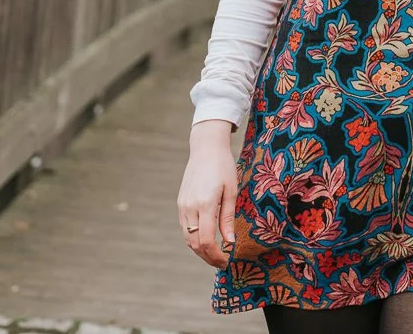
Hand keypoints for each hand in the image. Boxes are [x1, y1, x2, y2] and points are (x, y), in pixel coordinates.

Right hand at [177, 120, 237, 268]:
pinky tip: (206, 240)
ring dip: (200, 250)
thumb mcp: (231, 192)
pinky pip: (185, 228)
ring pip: (187, 238)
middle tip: (221, 263)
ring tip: (215, 255)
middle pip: (194, 244)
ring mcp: (182, 206)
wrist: (206, 148)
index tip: (226, 262)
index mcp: (205, 204)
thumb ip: (228, 218)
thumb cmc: (223, 167)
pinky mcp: (180, 203)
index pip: (206, 240)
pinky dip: (194, 238)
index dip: (215, 256)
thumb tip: (229, 242)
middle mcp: (190, 207)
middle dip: (208, 257)